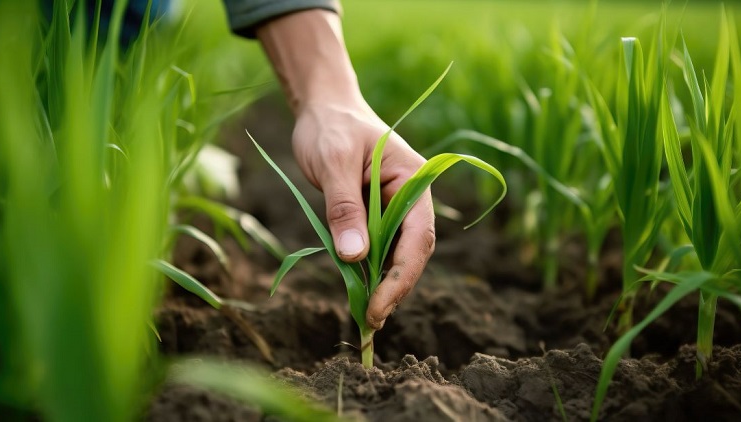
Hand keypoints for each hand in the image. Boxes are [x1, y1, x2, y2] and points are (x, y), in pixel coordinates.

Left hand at [256, 9, 434, 329]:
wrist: (322, 109)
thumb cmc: (331, 127)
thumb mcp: (333, 163)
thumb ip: (344, 207)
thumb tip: (353, 258)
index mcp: (414, 180)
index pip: (418, 237)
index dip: (401, 275)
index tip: (379, 305)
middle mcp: (410, 198)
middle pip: (411, 252)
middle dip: (394, 288)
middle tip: (369, 321)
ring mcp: (394, 208)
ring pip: (395, 255)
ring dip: (381, 284)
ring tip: (364, 315)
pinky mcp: (375, 215)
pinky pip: (376, 248)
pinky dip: (367, 271)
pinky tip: (356, 291)